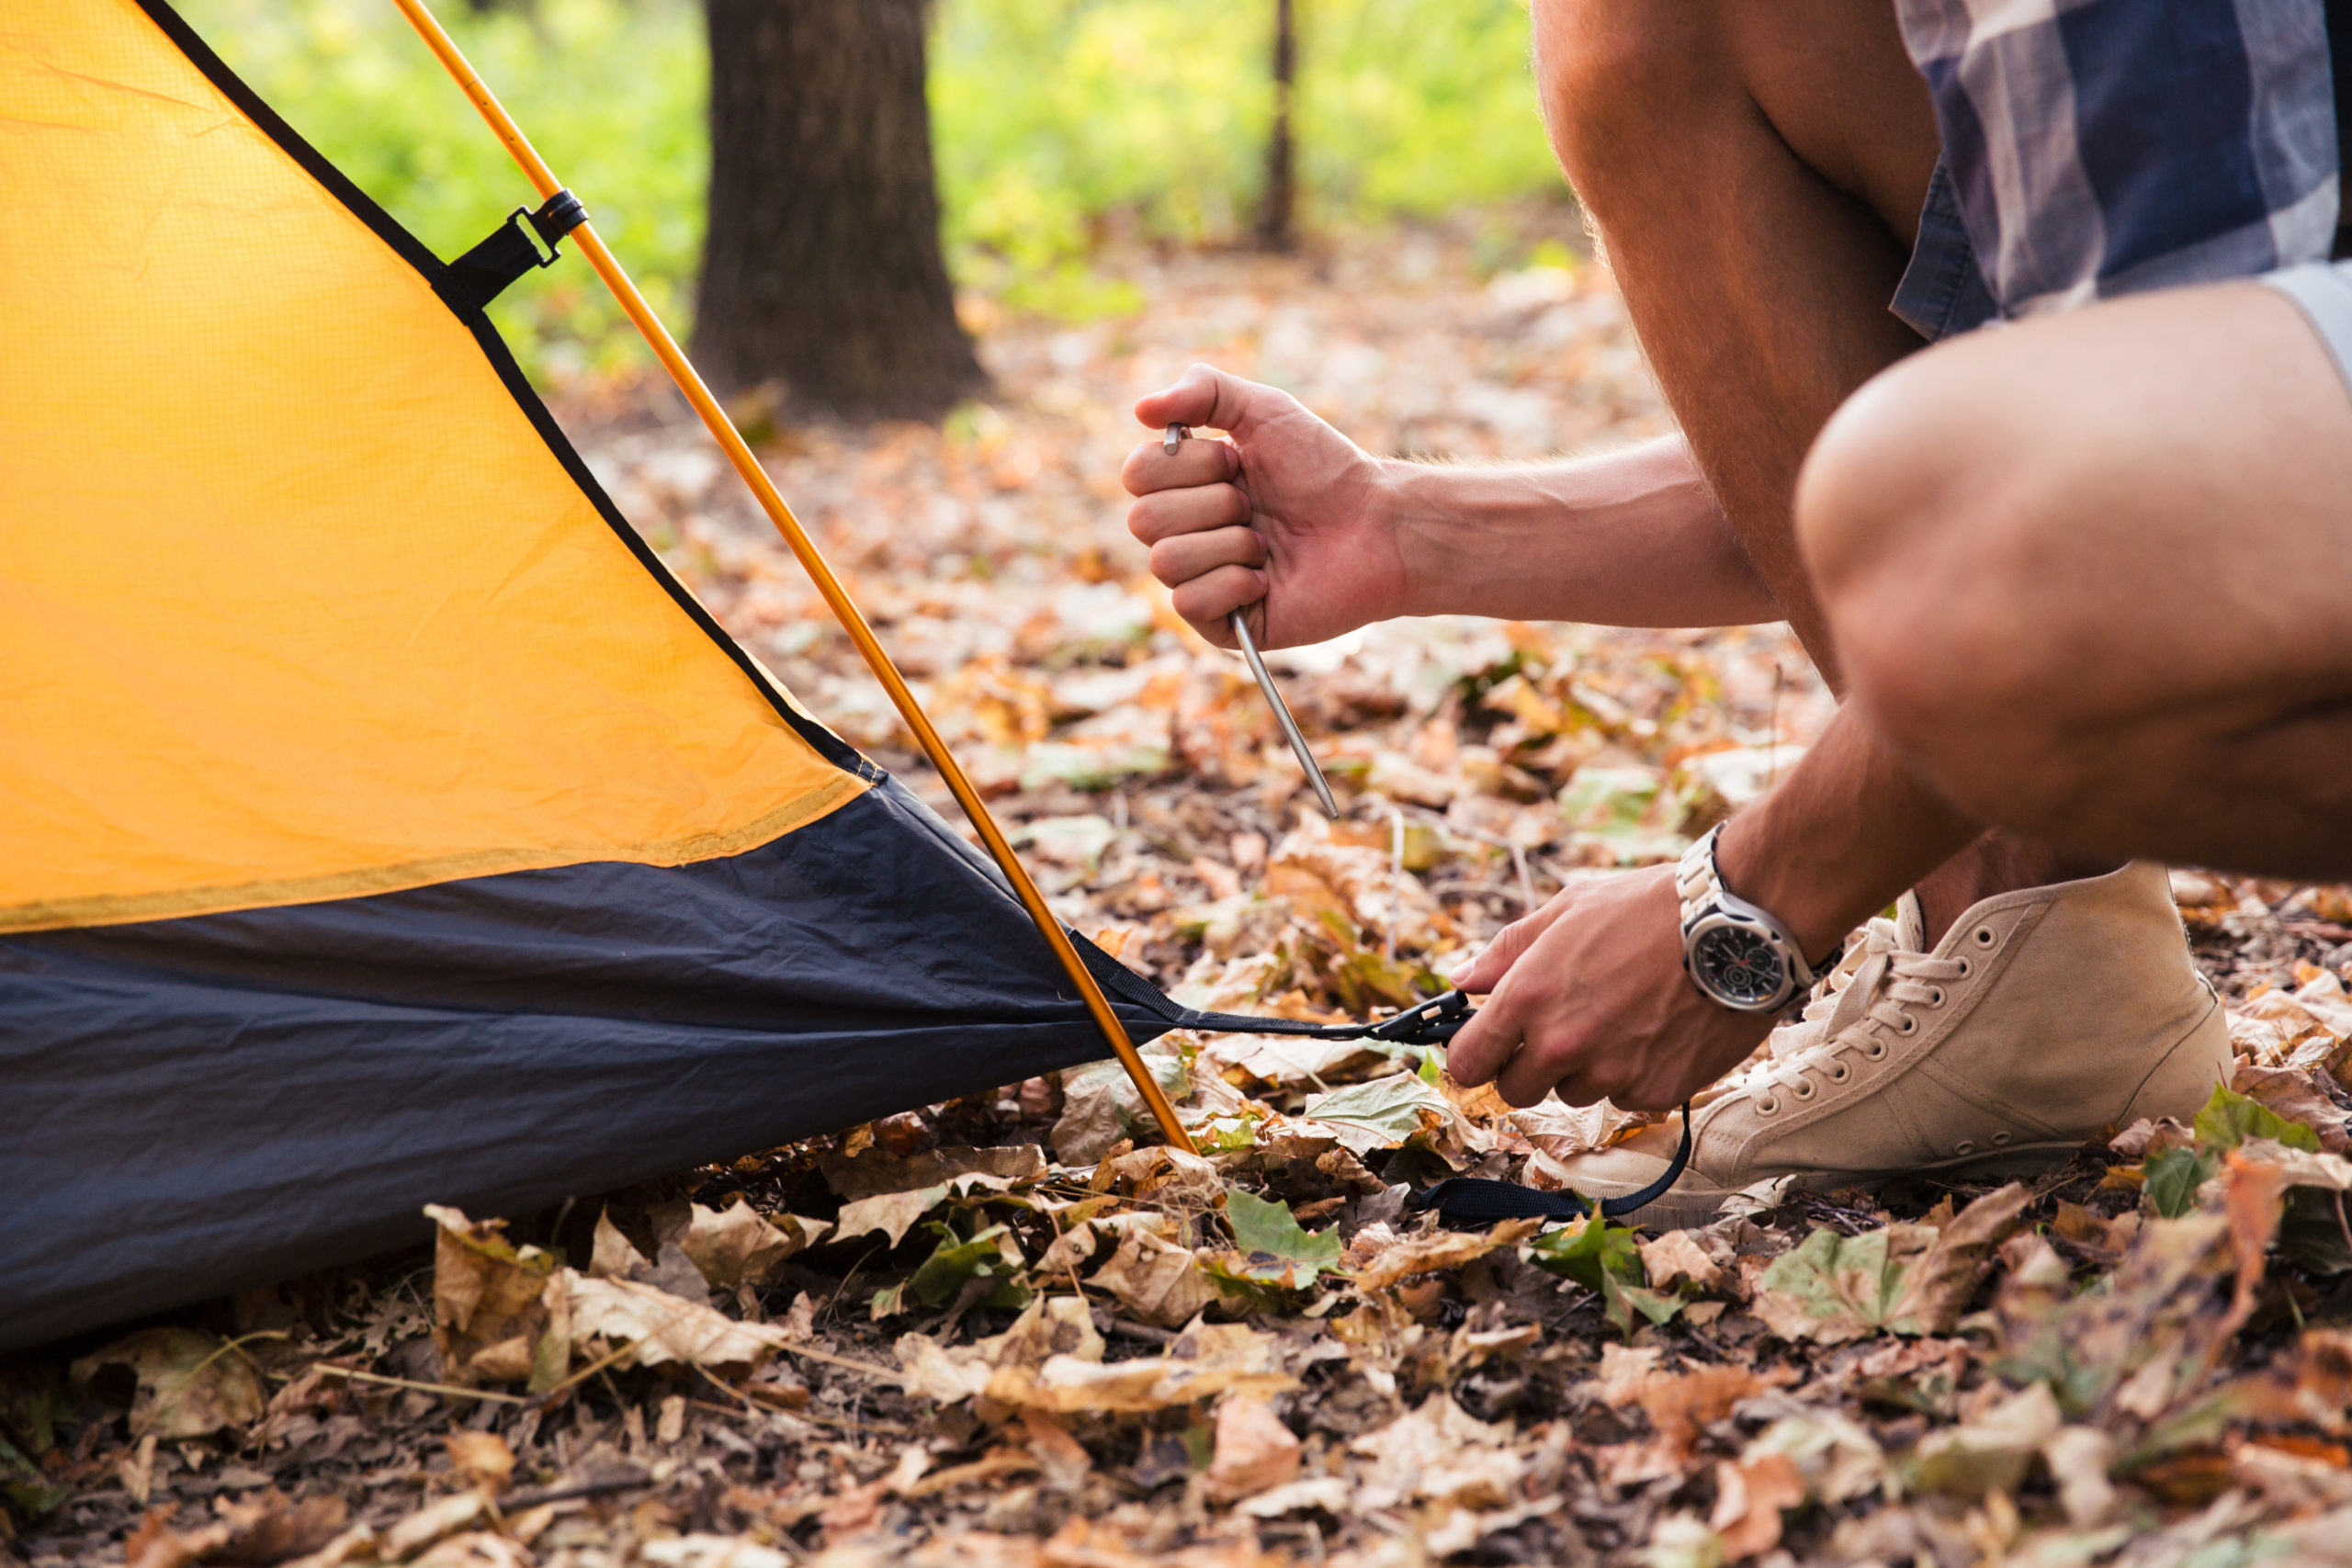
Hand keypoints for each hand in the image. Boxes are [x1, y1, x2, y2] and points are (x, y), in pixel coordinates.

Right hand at [1123, 364, 1406, 648]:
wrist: (1377, 524)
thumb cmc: (1325, 468)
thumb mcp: (1264, 411)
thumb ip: (1202, 390)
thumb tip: (1139, 409)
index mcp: (1186, 485)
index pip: (1137, 474)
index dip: (1187, 464)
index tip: (1236, 461)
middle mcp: (1185, 532)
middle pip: (1144, 519)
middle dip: (1213, 503)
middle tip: (1257, 504)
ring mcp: (1201, 580)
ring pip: (1165, 561)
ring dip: (1229, 542)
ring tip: (1268, 543)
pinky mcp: (1222, 626)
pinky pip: (1190, 603)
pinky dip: (1234, 583)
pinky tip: (1268, 579)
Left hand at [1443, 864, 1774, 1110]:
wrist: (1737, 927)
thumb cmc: (1650, 908)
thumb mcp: (1568, 909)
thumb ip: (1506, 951)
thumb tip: (1463, 979)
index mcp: (1529, 996)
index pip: (1469, 1061)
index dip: (1472, 1058)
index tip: (1485, 1050)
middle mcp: (1562, 1043)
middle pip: (1516, 1091)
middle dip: (1528, 1066)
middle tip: (1559, 1031)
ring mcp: (1610, 1074)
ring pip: (1575, 1093)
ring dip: (1586, 1068)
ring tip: (1622, 1017)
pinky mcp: (1655, 1091)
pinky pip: (1626, 1097)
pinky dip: (1634, 1074)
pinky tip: (1658, 1030)